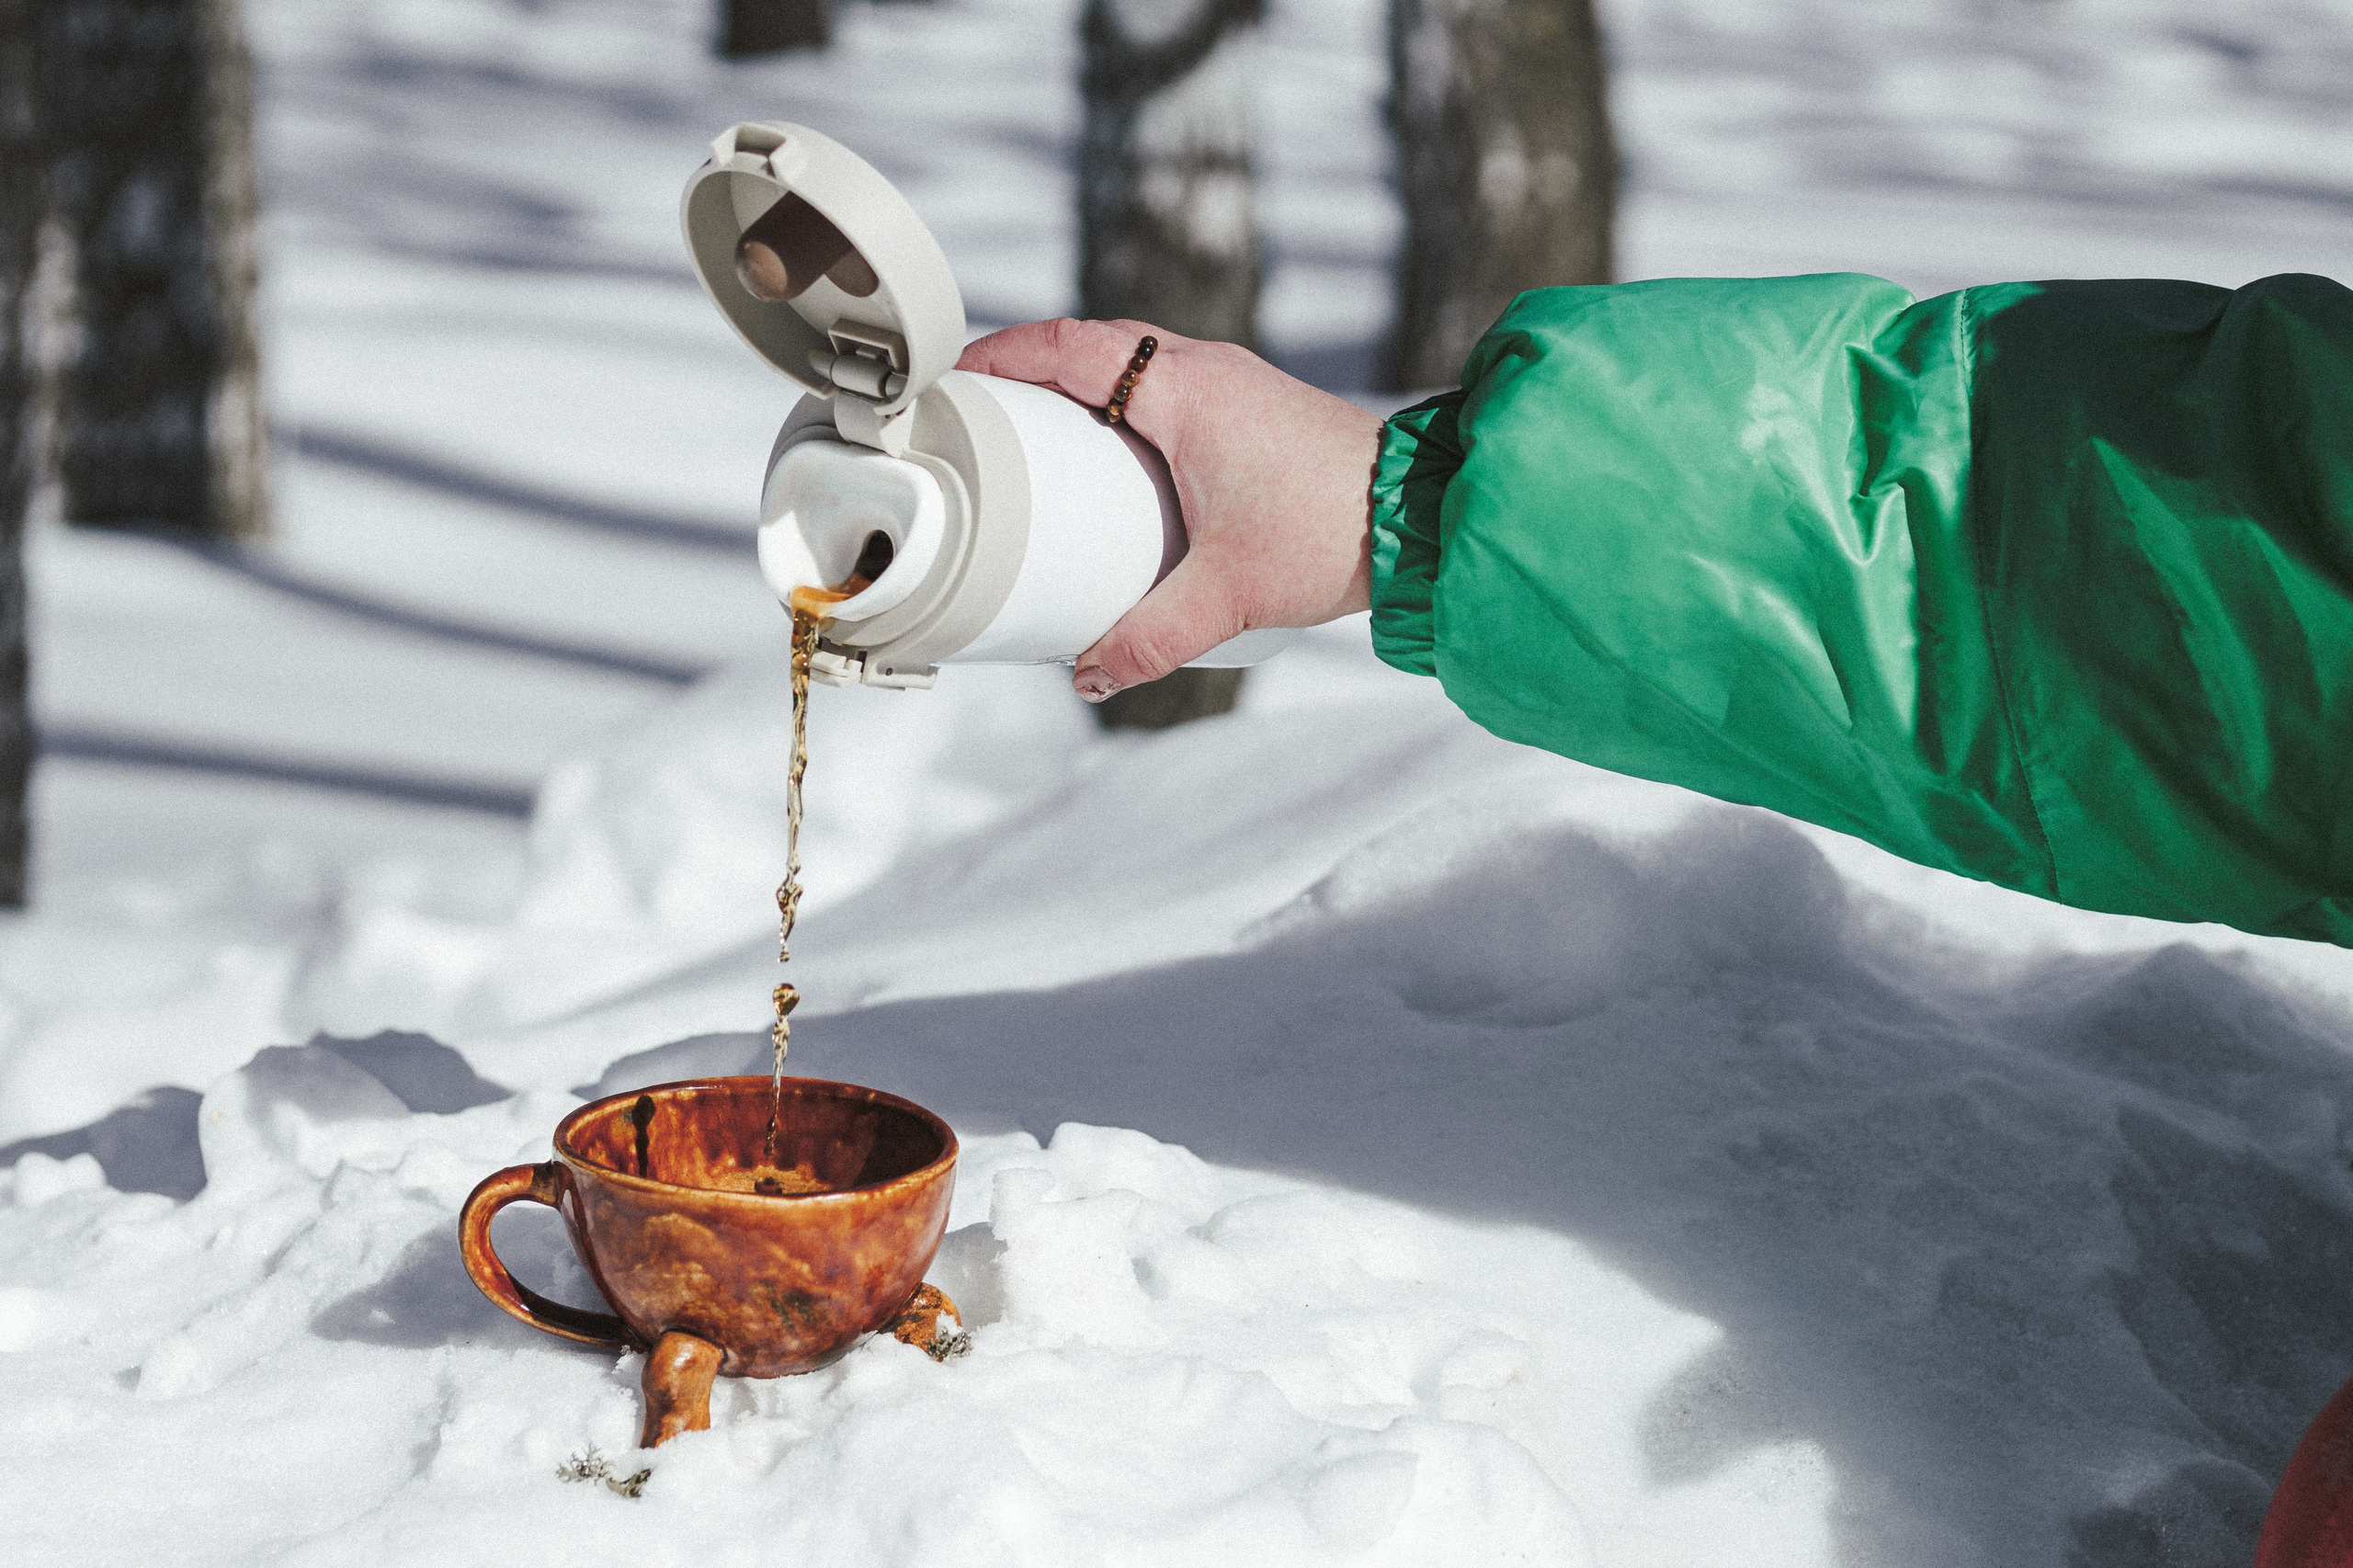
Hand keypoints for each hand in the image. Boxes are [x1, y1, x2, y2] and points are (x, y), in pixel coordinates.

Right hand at [955, 320, 1383, 700]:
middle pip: (1097, 345)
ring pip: (1136, 360)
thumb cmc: (1332, 532)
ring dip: (1085, 382)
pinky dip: (1127, 402)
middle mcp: (1208, 371)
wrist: (1419, 516)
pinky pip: (1168, 383)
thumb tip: (1089, 675)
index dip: (1009, 355)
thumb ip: (1151, 638)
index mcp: (1187, 392)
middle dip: (1034, 367)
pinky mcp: (1253, 406)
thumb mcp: (1229, 595)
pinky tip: (1116, 452)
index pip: (1074, 347)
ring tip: (1039, 431)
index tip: (962, 377)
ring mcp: (1234, 383)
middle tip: (987, 408)